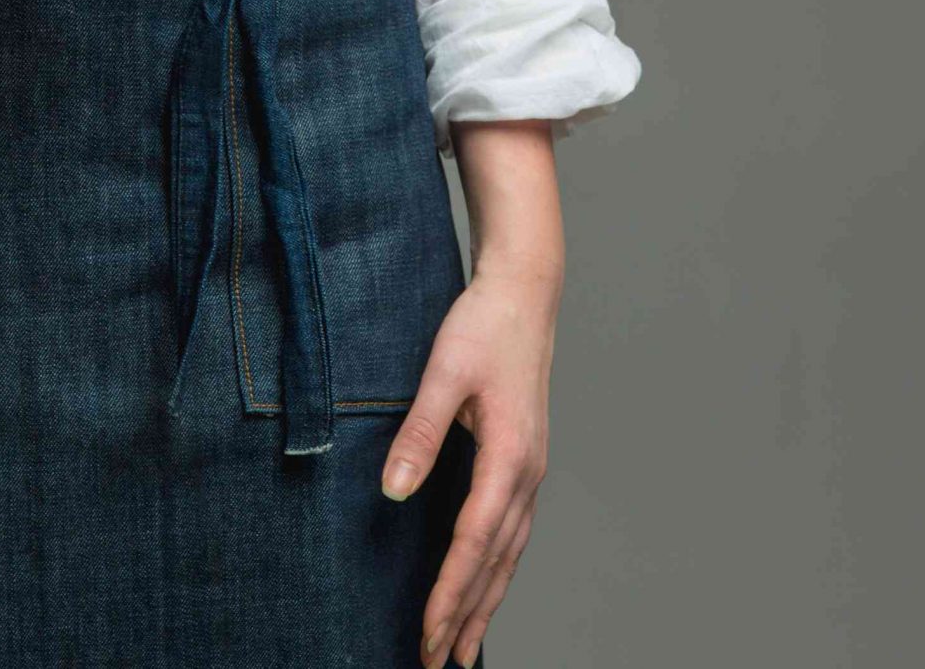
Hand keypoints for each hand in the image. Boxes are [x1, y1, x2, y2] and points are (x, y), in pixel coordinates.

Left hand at [384, 259, 559, 666]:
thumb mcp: (444, 373)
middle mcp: (528, 473)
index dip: (449, 592)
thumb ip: (419, 432)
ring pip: (510, 554)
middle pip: (496, 562)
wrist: (524, 293)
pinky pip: (513, 532)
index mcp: (510, 458)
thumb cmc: (483, 326)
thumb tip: (393, 489)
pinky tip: (486, 586)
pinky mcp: (526, 461)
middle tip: (439, 663)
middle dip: (467, 615)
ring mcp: (532, 470)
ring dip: (486, 601)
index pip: (473, 542)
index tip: (427, 633)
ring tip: (465, 647)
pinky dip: (498, 570)